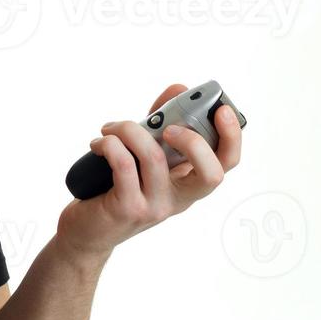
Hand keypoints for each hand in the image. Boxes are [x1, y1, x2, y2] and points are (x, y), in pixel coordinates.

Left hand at [56, 82, 242, 262]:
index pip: (226, 163)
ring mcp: (156, 206)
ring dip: (129, 130)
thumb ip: (163, 122)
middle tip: (166, 126)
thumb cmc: (117, 187)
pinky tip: (99, 143)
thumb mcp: (144, 154)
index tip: (220, 108)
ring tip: (111, 128)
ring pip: (154, 157)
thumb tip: (180, 88)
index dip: (232, 136)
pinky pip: (125, 165)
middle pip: (211, 173)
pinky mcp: (128, 208)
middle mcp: (179, 199)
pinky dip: (110, 144)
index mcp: (189, 183)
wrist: (88, 231)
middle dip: (194, 140)